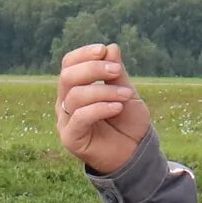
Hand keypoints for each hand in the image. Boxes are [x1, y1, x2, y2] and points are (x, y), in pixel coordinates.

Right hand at [55, 43, 152, 174]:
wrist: (135, 154)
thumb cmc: (129, 123)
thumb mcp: (127, 93)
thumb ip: (117, 74)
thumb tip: (111, 48)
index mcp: (76, 88)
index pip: (69, 64)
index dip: (83, 54)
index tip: (103, 50)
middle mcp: (66, 102)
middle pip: (67, 77)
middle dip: (92, 69)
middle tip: (116, 71)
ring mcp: (66, 121)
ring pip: (75, 96)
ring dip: (104, 91)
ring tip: (126, 96)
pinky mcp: (70, 138)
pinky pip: (80, 117)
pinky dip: (100, 108)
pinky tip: (118, 107)